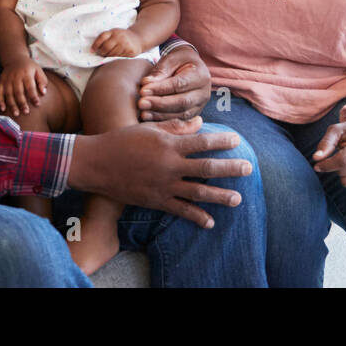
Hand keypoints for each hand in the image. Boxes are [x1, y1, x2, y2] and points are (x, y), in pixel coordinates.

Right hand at [0, 59, 47, 117]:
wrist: (15, 59)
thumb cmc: (29, 67)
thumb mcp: (38, 70)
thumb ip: (42, 81)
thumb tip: (43, 93)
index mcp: (26, 74)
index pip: (30, 87)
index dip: (33, 96)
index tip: (37, 104)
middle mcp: (16, 77)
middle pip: (18, 92)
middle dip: (22, 103)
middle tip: (26, 112)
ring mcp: (7, 79)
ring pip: (8, 94)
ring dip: (12, 104)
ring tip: (16, 114)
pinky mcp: (1, 81)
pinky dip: (0, 101)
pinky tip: (3, 109)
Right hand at [67, 117, 251, 228]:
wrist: (97, 164)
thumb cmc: (123, 140)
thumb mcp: (150, 129)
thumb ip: (176, 127)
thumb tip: (200, 123)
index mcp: (169, 144)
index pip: (202, 142)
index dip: (222, 141)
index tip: (237, 140)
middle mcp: (170, 166)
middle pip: (207, 168)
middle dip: (230, 168)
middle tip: (248, 168)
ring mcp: (164, 185)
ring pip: (198, 192)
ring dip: (221, 196)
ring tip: (238, 198)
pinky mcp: (156, 200)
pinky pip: (180, 210)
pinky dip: (197, 217)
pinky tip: (210, 221)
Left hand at [91, 28, 143, 57]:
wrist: (138, 38)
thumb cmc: (122, 36)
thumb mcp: (114, 33)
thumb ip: (106, 38)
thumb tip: (93, 49)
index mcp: (114, 31)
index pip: (102, 37)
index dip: (95, 44)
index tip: (92, 50)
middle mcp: (120, 37)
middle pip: (106, 47)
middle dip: (102, 52)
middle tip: (102, 54)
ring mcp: (125, 44)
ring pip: (112, 54)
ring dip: (108, 56)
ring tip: (109, 55)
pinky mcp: (130, 51)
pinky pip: (119, 57)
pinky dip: (116, 58)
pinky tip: (117, 55)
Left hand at [138, 44, 210, 121]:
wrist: (189, 67)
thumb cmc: (178, 61)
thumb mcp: (171, 59)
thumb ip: (160, 70)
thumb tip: (146, 83)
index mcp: (201, 76)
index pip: (180, 84)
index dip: (161, 89)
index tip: (143, 90)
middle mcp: (204, 93)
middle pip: (182, 102)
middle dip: (160, 104)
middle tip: (141, 103)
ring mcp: (200, 106)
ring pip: (181, 114)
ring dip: (160, 115)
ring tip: (143, 113)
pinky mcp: (193, 115)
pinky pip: (179, 121)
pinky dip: (163, 121)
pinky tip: (149, 118)